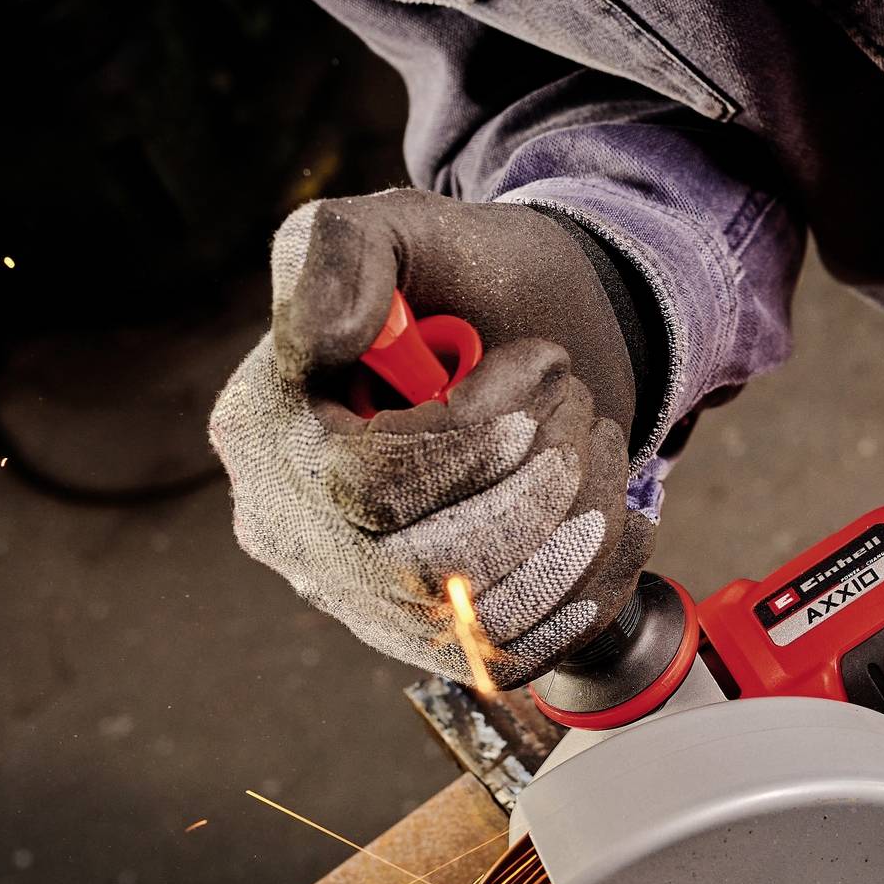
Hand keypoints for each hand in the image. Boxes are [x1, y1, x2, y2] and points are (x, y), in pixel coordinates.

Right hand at [212, 189, 653, 684]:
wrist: (535, 332)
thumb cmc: (461, 280)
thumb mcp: (397, 227)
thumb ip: (337, 253)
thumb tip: (326, 337)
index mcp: (265, 435)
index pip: (360, 488)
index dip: (470, 445)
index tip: (541, 369)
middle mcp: (299, 532)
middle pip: (419, 574)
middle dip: (534, 491)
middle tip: (581, 407)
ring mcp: (367, 596)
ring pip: (477, 621)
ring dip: (574, 533)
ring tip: (601, 446)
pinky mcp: (438, 636)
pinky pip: (514, 655)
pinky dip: (589, 590)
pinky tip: (618, 520)